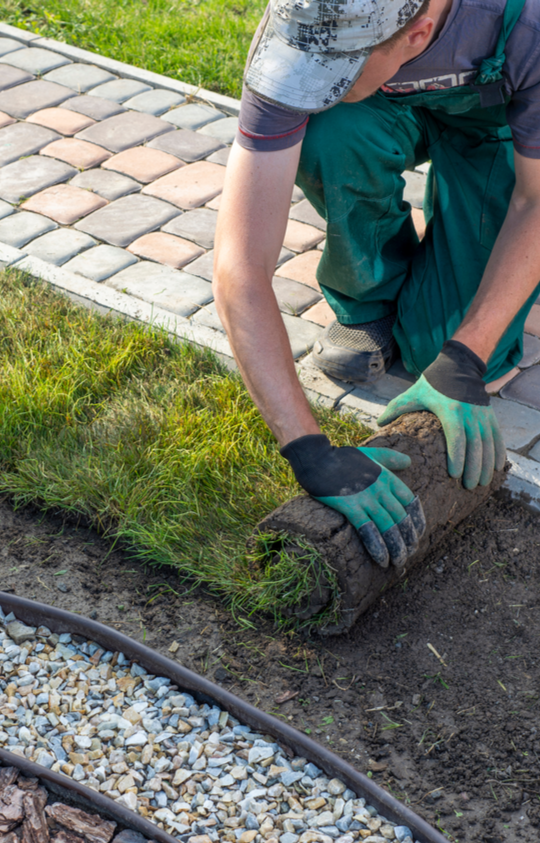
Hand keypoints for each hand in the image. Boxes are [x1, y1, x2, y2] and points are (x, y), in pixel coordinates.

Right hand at [281, 434, 425, 567]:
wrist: (317, 459)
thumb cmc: (342, 457)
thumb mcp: (371, 454)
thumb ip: (390, 458)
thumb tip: (409, 462)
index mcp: (387, 477)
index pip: (410, 501)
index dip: (416, 520)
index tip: (418, 534)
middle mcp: (380, 488)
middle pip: (401, 518)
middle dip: (408, 539)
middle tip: (409, 554)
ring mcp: (365, 498)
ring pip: (388, 526)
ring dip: (396, 548)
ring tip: (399, 562)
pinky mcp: (350, 506)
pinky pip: (368, 530)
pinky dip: (377, 546)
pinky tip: (381, 559)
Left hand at [377, 340, 505, 488]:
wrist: (459, 366)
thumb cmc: (432, 383)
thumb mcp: (413, 393)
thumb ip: (396, 408)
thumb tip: (378, 423)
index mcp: (450, 411)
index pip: (456, 438)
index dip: (457, 457)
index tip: (455, 475)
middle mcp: (470, 414)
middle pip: (475, 446)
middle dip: (473, 468)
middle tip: (468, 486)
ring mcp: (482, 415)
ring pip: (488, 444)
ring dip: (487, 465)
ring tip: (482, 483)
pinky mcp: (490, 416)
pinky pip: (497, 437)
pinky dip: (498, 453)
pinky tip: (497, 468)